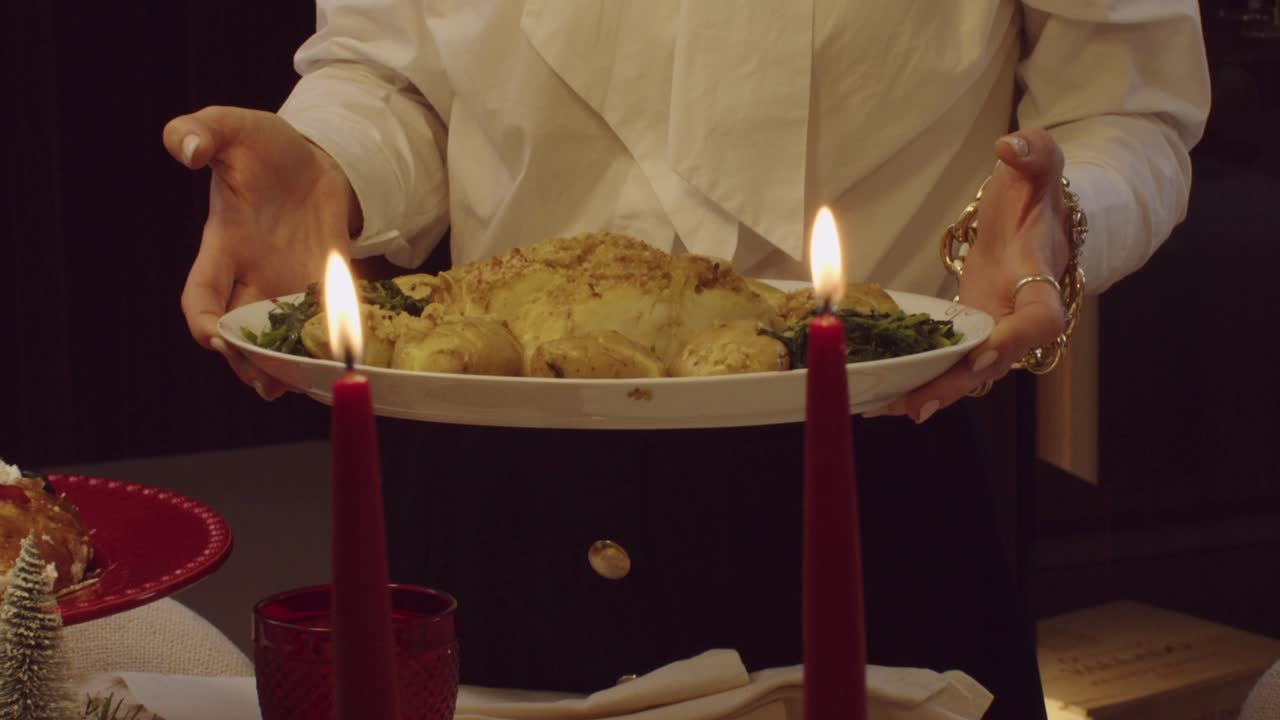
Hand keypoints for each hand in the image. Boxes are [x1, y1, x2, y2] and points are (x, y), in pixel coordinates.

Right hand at [162, 107, 359, 399]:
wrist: (312, 158)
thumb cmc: (264, 146)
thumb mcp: (235, 128)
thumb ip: (203, 131)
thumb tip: (186, 146)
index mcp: (224, 246)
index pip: (200, 295)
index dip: (203, 320)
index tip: (216, 337)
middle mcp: (253, 275)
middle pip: (241, 333)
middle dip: (250, 362)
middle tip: (269, 384)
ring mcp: (289, 284)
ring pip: (280, 340)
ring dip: (289, 367)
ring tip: (304, 387)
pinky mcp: (324, 286)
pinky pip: (323, 325)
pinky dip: (329, 346)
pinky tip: (343, 366)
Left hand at [868, 128, 1069, 421]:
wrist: (1032, 220)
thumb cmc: (1036, 195)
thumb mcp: (1039, 165)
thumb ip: (1034, 152)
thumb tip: (1010, 146)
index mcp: (1041, 283)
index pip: (1039, 321)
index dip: (1013, 342)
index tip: (982, 355)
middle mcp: (1019, 319)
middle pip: (993, 365)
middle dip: (955, 385)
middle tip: (918, 405)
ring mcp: (993, 334)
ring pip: (965, 375)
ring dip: (928, 393)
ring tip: (884, 407)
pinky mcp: (966, 335)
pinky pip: (945, 366)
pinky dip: (916, 382)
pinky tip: (878, 396)